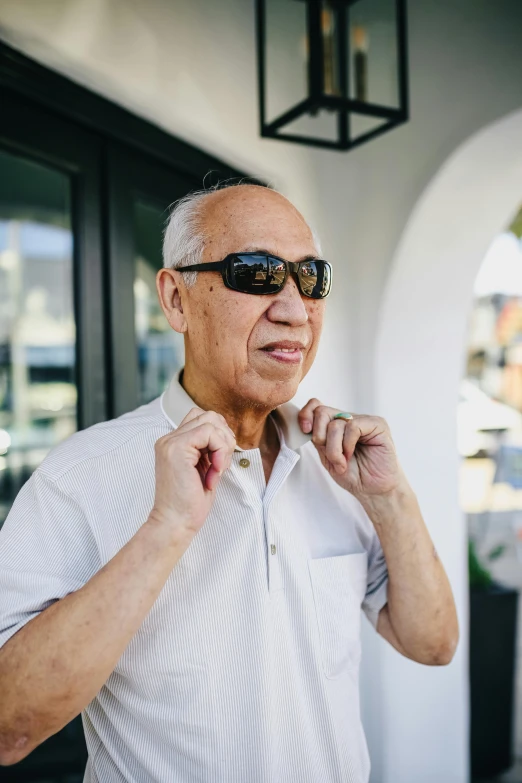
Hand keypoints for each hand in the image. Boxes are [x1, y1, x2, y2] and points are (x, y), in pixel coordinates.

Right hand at [150, 406, 235, 536]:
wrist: (175, 523)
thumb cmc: (190, 503)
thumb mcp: (204, 469)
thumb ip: (209, 449)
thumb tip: (227, 434)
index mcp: (174, 443)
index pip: (203, 420)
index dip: (220, 437)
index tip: (219, 463)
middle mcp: (169, 439)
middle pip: (209, 416)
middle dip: (225, 438)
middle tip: (221, 465)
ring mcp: (171, 441)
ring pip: (211, 420)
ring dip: (223, 446)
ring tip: (217, 470)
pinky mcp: (177, 448)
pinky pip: (210, 432)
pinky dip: (220, 451)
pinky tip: (214, 472)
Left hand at [298, 399, 407, 499]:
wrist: (373, 490)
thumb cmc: (352, 474)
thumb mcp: (327, 456)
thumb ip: (317, 438)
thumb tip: (304, 423)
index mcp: (335, 423)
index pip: (316, 406)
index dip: (306, 414)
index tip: (305, 430)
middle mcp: (349, 418)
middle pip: (322, 412)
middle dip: (320, 437)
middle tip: (330, 456)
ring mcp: (363, 420)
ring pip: (336, 423)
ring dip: (334, 449)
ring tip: (342, 462)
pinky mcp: (377, 424)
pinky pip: (353, 427)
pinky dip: (347, 445)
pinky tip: (350, 455)